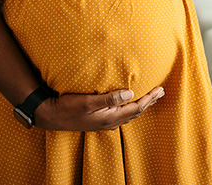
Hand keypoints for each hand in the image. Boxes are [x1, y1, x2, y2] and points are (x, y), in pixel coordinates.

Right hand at [34, 86, 164, 130]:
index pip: (136, 108)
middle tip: (161, 91)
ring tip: (150, 97)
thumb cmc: (68, 106)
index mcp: (110, 117)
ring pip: (129, 114)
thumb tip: (130, 92)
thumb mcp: (88, 101)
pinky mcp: (99, 120)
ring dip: (141, 105)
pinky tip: (129, 103)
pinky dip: (130, 108)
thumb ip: (109, 98)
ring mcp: (104, 122)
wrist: (51, 115)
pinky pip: (121, 115)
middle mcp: (110, 122)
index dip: (149, 99)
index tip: (160, 89)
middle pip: (136, 112)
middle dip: (149, 101)